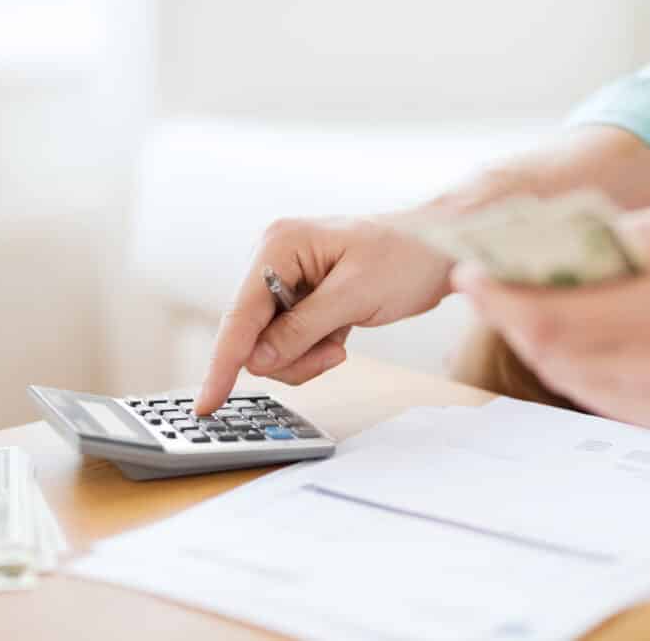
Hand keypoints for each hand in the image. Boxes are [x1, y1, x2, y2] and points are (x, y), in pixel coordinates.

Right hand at [195, 215, 452, 413]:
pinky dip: (313, 351)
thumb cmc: (407, 256)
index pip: (239, 314)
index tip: (207, 403)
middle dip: (289, 356)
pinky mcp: (301, 299)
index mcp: (278, 245)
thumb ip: (302, 329)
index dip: (223, 362)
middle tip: (334, 352)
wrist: (442, 247)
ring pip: (270, 345)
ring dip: (305, 356)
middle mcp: (273, 259)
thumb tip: (257, 360)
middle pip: (251, 334)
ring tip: (342, 342)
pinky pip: (289, 342)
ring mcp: (285, 280)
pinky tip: (341, 335)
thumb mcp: (355, 295)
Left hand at [452, 202, 649, 435]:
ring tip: (518, 307)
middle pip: (547, 352)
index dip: (500, 299)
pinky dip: (567, 364)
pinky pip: (592, 394)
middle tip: (487, 288)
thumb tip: (553, 245)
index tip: (469, 276)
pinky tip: (565, 337)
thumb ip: (618, 239)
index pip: (551, 316)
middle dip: (507, 317)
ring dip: (532, 342)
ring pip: (563, 376)